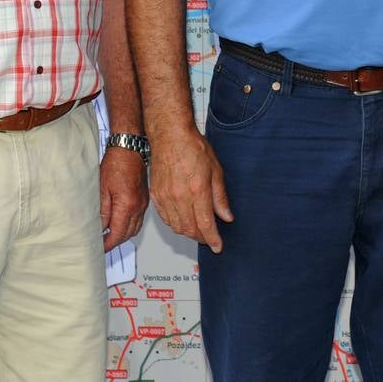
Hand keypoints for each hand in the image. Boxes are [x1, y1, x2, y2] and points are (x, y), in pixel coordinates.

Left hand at [99, 146, 149, 250]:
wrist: (130, 149)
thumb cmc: (116, 164)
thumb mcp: (102, 188)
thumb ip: (103, 211)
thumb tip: (101, 227)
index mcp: (127, 206)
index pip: (117, 234)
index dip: (108, 244)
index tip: (100, 248)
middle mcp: (138, 207)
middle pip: (128, 234)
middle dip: (115, 242)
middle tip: (103, 244)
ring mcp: (143, 203)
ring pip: (135, 228)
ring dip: (123, 235)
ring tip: (110, 235)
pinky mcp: (145, 199)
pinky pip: (139, 219)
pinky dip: (130, 226)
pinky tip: (120, 223)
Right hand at [148, 127, 232, 251]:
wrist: (170, 136)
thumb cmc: (193, 147)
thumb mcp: (215, 170)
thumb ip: (220, 197)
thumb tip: (226, 216)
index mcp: (197, 190)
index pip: (206, 224)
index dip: (213, 239)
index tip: (218, 246)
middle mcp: (180, 197)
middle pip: (190, 230)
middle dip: (202, 238)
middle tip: (210, 238)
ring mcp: (165, 197)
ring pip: (177, 227)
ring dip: (189, 233)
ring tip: (198, 230)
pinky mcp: (156, 196)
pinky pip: (166, 219)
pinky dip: (175, 224)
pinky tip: (183, 221)